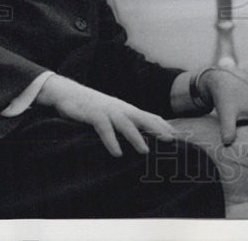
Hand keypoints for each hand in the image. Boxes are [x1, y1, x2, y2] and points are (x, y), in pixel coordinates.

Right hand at [37, 74, 178, 156]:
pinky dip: (111, 141)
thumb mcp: (111, 115)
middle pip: (143, 118)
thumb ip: (124, 123)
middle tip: (171, 141)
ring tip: (145, 151)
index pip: (150, 117)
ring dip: (136, 138)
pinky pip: (104, 128)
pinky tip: (117, 153)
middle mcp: (121, 109)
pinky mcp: (93, 114)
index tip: (178, 136)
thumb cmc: (92, 107)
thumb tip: (138, 138)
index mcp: (127, 110)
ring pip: (126, 124)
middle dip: (158, 129)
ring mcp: (108, 110)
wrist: (69, 93)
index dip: (164, 126)